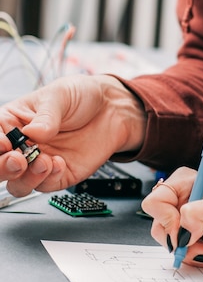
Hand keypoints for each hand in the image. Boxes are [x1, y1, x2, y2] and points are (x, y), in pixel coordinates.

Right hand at [0, 74, 145, 195]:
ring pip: (17, 184)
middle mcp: (22, 145)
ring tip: (43, 161)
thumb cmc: (81, 96)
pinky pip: (45, 186)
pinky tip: (59, 162)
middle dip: (3, 167)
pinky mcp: (58, 174)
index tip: (4, 144)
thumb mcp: (60, 95)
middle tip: (17, 159)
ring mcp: (38, 162)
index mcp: (13, 122)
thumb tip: (32, 131)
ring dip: (26, 177)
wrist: (112, 109)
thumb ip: (46, 115)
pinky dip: (49, 179)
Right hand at [142, 166, 202, 266]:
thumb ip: (196, 214)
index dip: (167, 220)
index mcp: (184, 182)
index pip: (154, 202)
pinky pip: (181, 254)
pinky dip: (199, 257)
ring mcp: (181, 220)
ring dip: (195, 252)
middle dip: (186, 242)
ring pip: (170, 245)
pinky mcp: (186, 236)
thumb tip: (180, 229)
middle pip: (159, 228)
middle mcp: (179, 199)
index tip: (187, 231)